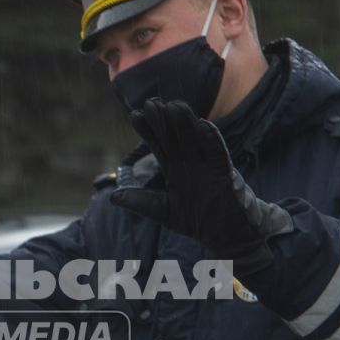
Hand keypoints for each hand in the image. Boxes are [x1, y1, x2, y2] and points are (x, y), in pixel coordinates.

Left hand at [109, 99, 292, 274]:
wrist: (226, 236)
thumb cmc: (196, 221)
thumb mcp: (164, 212)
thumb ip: (141, 203)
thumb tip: (113, 197)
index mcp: (174, 169)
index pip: (158, 146)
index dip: (148, 131)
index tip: (134, 115)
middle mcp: (189, 163)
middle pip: (175, 138)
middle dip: (163, 121)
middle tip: (151, 103)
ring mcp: (208, 166)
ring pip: (195, 140)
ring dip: (186, 124)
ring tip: (175, 105)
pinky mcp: (225, 174)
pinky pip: (219, 154)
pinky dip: (212, 141)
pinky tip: (203, 125)